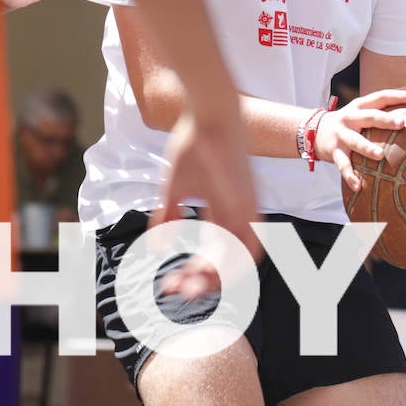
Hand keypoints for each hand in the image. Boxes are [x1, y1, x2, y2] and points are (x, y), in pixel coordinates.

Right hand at [154, 111, 260, 299]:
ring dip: (215, 278)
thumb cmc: (192, 143)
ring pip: (241, 260)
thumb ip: (168, 216)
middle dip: (201, 282)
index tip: (169, 283)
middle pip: (228, 263)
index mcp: (225, 213)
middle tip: (176, 293)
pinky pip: (246, 243)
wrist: (209, 112)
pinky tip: (203, 270)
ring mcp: (247, 210)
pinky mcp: (249, 202)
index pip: (214, 254)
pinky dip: (228, 262)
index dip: (193, 272)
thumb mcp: (175, 186)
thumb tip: (156, 247)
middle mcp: (240, 216)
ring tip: (188, 287)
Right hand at [315, 88, 405, 191]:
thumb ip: (382, 103)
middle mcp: (350, 118)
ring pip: (355, 141)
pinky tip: (359, 186)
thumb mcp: (361, 108)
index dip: (397, 96)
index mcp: (359, 106)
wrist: (312, 130)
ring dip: (367, 148)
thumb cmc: (348, 121)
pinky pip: (343, 165)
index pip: (380, 97)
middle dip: (385, 120)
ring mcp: (341, 135)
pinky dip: (350, 176)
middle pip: (369, 117)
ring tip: (380, 156)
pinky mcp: (334, 151)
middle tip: (402, 123)